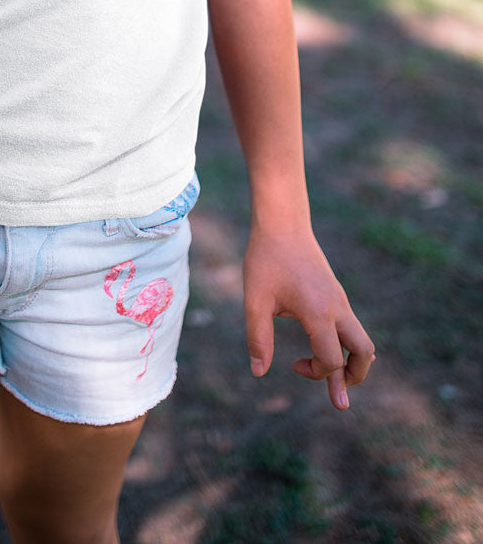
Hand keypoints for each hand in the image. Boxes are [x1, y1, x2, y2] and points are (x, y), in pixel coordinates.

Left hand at [243, 226, 374, 410]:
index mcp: (319, 312)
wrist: (282, 222)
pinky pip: (351, 325)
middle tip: (339, 397)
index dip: (316, 373)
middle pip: (364, 353)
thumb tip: (258, 373)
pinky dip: (346, 344)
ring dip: (353, 361)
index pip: (331, 359)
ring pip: (362, 339)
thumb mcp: (255, 300)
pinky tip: (334, 348)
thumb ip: (258, 338)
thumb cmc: (266, 259)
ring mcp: (340, 299)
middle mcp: (338, 308)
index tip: (293, 365)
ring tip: (338, 378)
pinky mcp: (336, 293)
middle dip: (353, 377)